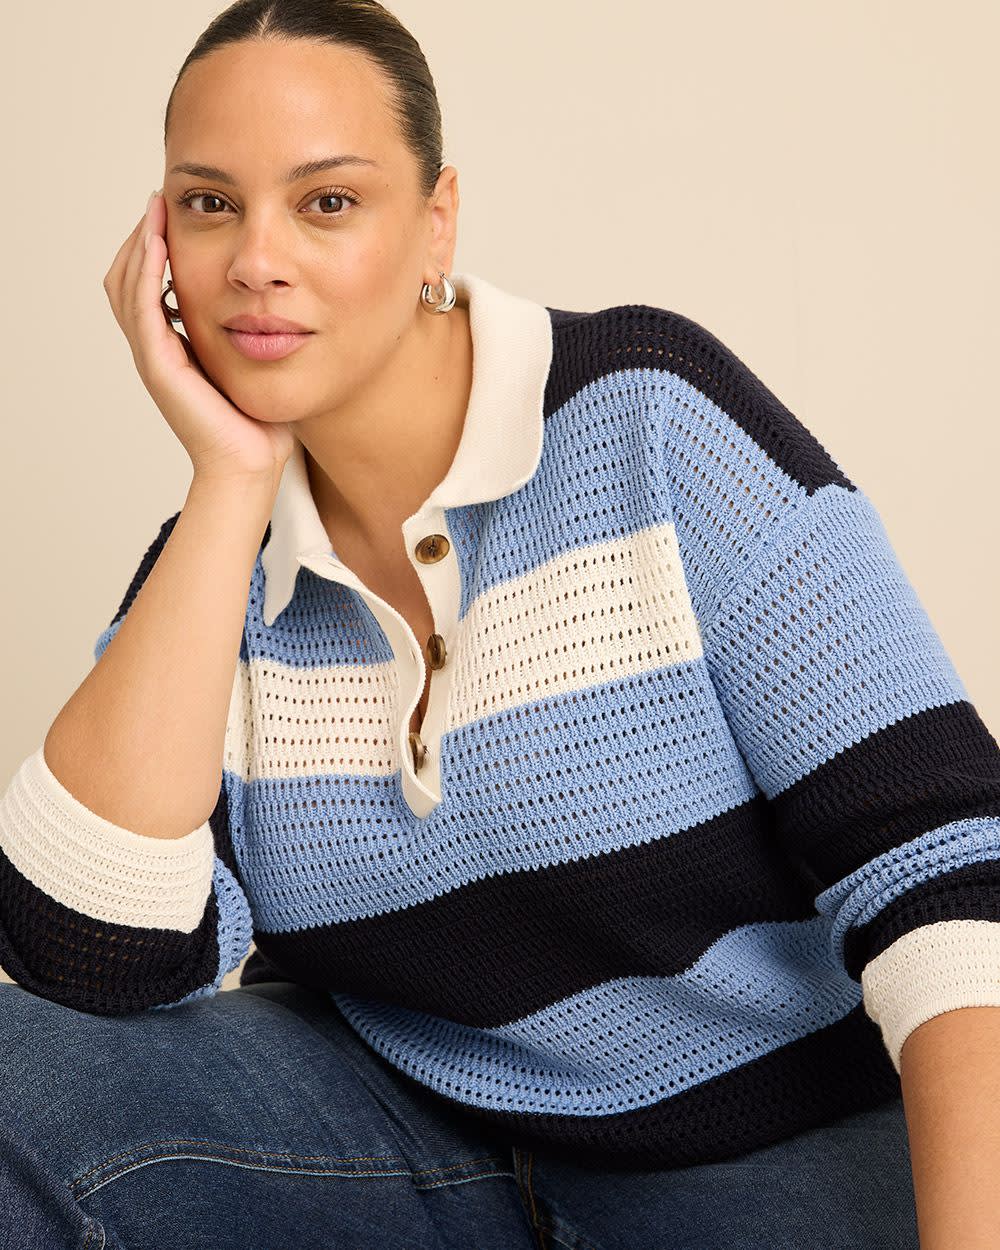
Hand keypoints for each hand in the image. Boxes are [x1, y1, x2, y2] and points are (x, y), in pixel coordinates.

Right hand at [102, 191, 295, 482]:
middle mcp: (156, 349)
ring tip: (157, 210)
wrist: (251, 466)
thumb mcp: (253, 362)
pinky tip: (159, 244)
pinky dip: (147, 273)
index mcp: (173, 347)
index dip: (154, 247)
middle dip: (141, 236)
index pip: (147, 284)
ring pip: (127, 286)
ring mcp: (153, 358)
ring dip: (140, 244)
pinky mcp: (160, 366)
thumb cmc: (258, 422)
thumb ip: (251, 332)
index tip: (174, 212)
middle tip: (160, 200)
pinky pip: (143, 308)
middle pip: (126, 278)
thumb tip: (273, 302)